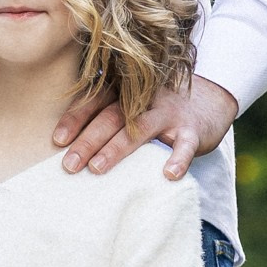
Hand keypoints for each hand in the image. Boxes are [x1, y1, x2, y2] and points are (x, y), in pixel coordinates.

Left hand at [52, 73, 238, 183]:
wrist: (209, 99)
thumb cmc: (157, 109)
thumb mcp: (132, 104)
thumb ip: (106, 116)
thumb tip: (68, 147)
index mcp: (125, 91)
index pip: (96, 102)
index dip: (76, 118)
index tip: (57, 140)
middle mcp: (144, 99)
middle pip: (113, 117)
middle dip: (89, 140)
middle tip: (69, 164)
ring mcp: (169, 113)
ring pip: (141, 128)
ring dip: (118, 149)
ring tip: (97, 168)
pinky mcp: (193, 130)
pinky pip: (185, 145)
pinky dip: (178, 159)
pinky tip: (169, 175)